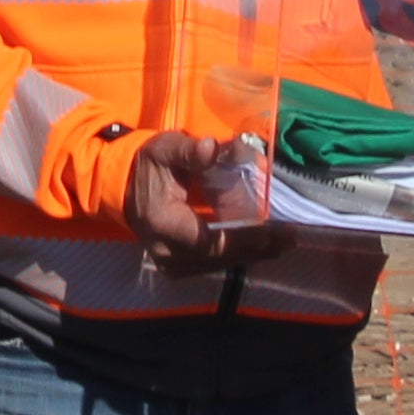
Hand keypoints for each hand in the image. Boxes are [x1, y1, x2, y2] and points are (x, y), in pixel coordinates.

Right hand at [123, 130, 289, 270]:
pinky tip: (262, 246)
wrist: (123, 187)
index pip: (209, 241)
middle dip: (256, 248)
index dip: (241, 238)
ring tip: (283, 243)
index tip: (271, 230)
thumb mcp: (165, 149)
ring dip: (252, 254)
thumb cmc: (148, 166)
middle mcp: (167, 251)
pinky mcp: (179, 267)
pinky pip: (213, 264)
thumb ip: (189, 151)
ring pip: (219, 264)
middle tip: (289, 238)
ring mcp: (172, 264)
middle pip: (219, 257)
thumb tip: (211, 147)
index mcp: (163, 223)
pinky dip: (238, 254)